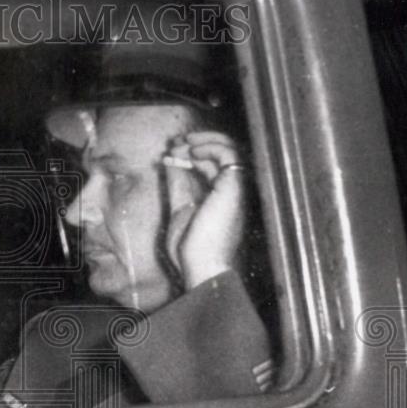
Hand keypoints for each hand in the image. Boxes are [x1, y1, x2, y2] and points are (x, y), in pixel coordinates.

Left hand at [164, 131, 245, 289]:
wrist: (201, 266)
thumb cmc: (192, 248)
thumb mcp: (179, 207)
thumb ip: (177, 183)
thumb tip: (171, 159)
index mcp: (222, 198)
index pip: (213, 165)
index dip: (193, 152)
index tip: (172, 150)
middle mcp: (233, 191)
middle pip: (224, 154)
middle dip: (199, 143)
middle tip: (177, 141)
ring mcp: (235, 188)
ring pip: (231, 149)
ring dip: (205, 141)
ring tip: (184, 142)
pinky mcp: (234, 186)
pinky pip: (229, 154)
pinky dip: (210, 146)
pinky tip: (192, 151)